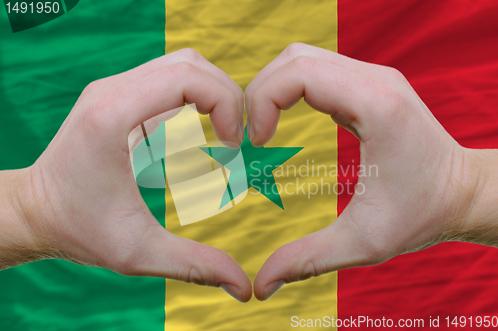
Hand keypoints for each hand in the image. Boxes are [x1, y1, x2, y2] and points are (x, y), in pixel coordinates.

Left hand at [1, 49, 250, 301]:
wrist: (34, 212)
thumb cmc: (79, 229)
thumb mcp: (137, 252)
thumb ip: (194, 265)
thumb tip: (243, 286)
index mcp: (113, 115)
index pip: (188, 77)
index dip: (226, 105)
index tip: (234, 145)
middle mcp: (112, 90)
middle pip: (190, 64)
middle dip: (227, 97)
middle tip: (236, 140)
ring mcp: (113, 89)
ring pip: (182, 65)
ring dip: (213, 95)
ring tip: (223, 135)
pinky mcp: (119, 96)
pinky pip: (169, 79)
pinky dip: (196, 99)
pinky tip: (201, 134)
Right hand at [246, 43, 497, 300]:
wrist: (463, 193)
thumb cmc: (421, 215)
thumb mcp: (362, 243)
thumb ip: (306, 260)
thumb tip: (260, 286)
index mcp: (376, 106)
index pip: (299, 73)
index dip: (262, 101)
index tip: (254, 142)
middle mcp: (375, 79)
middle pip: (294, 58)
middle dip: (259, 92)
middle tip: (250, 136)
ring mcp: (374, 76)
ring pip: (303, 57)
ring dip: (272, 87)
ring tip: (262, 128)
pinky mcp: (369, 83)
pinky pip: (317, 69)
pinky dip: (290, 88)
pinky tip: (283, 120)